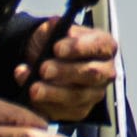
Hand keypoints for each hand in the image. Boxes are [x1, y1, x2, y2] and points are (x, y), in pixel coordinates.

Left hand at [7, 18, 121, 124]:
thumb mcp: (51, 30)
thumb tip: (54, 25)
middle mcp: (105, 71)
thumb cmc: (53, 44)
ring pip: (77, 96)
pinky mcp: (80, 110)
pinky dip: (46, 105)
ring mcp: (94, 93)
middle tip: (43, 69)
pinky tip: (31, 96)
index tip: (56, 48)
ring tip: (33, 87)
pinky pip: (66, 111)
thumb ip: (53, 27)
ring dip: (53, 92)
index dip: (79, 47)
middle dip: (65, 71)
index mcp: (104, 46)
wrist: (42, 62)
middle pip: (92, 74)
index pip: (100, 46)